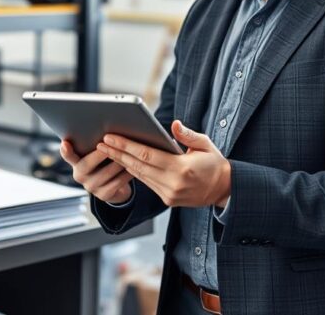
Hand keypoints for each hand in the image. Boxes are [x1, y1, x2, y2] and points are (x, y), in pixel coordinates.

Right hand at [59, 140, 133, 204]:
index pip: (68, 156)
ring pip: (106, 172)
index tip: (65, 143)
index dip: (66, 151)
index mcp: (76, 163)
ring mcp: (91, 187)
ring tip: (128, 152)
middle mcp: (80, 176)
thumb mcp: (97, 155)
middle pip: (87, 164)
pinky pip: (117, 182)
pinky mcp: (104, 195)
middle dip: (100, 153)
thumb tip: (104, 128)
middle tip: (110, 144)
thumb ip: (97, 145)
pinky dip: (126, 173)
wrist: (114, 188)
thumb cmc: (105, 163)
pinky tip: (134, 166)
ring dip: (118, 162)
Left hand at [98, 120, 230, 207]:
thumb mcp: (205, 144)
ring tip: (107, 151)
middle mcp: (173, 184)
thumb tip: (173, 124)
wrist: (224, 190)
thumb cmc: (214, 163)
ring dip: (122, 163)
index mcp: (182, 169)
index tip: (110, 138)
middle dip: (117, 153)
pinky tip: (123, 162)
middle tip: (101, 143)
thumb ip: (187, 135)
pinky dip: (134, 172)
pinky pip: (146, 183)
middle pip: (138, 166)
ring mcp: (169, 194)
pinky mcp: (167, 200)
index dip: (126, 146)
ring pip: (139, 176)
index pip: (147, 155)